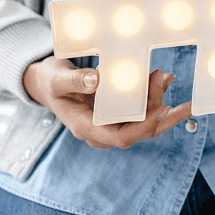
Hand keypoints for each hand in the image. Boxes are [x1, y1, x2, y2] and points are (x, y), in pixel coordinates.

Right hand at [23, 57, 191, 148]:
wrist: (48, 85)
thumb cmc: (51, 82)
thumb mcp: (57, 79)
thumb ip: (75, 80)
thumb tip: (96, 80)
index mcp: (85, 128)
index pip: (121, 137)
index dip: (144, 126)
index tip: (162, 108)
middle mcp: (101, 132)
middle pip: (138, 130)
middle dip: (158, 109)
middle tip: (164, 79)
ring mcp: (110, 125)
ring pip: (143, 122)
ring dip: (158, 100)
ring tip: (166, 76)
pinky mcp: (117, 115)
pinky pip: (140, 112)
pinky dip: (153, 97)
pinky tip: (162, 81)